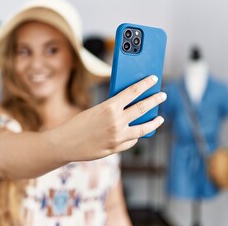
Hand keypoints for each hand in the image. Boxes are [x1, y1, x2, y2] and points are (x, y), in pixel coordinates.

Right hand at [52, 75, 166, 161]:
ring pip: (143, 128)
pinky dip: (135, 136)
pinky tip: (138, 133)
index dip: (145, 84)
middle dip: (154, 100)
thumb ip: (113, 109)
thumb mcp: (95, 110)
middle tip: (162, 96)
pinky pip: (131, 141)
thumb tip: (130, 107)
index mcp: (110, 107)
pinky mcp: (116, 148)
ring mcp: (117, 137)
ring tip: (160, 119)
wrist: (65, 143)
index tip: (154, 79)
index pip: (133, 92)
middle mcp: (116, 122)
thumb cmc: (77, 124)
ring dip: (154, 122)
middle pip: (142, 108)